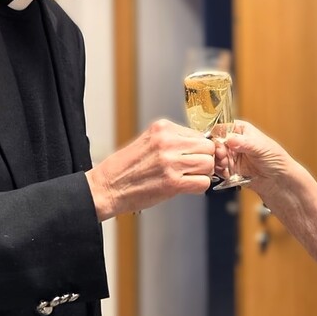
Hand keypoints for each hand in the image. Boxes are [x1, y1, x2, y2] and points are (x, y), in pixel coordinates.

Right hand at [86, 119, 215, 220]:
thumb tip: (199, 146)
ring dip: (203, 174)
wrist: (108, 187)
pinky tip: (185, 187)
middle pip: (208, 148)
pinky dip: (198, 187)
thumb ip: (172, 140)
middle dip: (205, 159)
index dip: (199, 148)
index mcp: (163, 128)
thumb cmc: (126, 168)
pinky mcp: (173, 182)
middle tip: (195, 168)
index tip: (194, 157)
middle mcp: (168, 142)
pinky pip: (203, 183)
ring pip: (208, 165)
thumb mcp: (148, 141)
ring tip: (189, 177)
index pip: (199, 135)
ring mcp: (171, 162)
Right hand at [217, 120, 291, 188]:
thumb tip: (230, 139)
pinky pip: (218, 169)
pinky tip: (227, 173)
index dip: (217, 135)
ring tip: (226, 165)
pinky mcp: (230, 169)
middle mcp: (234, 142)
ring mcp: (231, 156)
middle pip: (215, 143)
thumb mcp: (261, 147)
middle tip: (222, 156)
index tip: (218, 143)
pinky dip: (220, 171)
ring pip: (215, 157)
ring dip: (217, 162)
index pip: (221, 128)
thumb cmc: (276, 159)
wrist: (279, 180)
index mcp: (241, 130)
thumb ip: (244, 143)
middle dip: (216, 151)